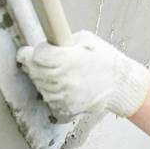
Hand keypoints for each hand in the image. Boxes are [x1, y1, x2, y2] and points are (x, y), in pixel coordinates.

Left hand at [16, 30, 149, 120]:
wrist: (121, 85)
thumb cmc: (106, 60)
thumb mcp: (86, 40)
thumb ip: (63, 41)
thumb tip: (45, 43)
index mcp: (68, 60)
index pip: (36, 57)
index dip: (30, 53)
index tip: (28, 51)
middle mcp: (64, 80)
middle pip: (34, 72)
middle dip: (34, 64)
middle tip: (43, 61)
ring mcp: (64, 97)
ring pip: (39, 86)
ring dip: (43, 79)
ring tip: (59, 73)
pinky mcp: (66, 108)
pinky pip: (49, 99)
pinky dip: (52, 92)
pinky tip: (63, 85)